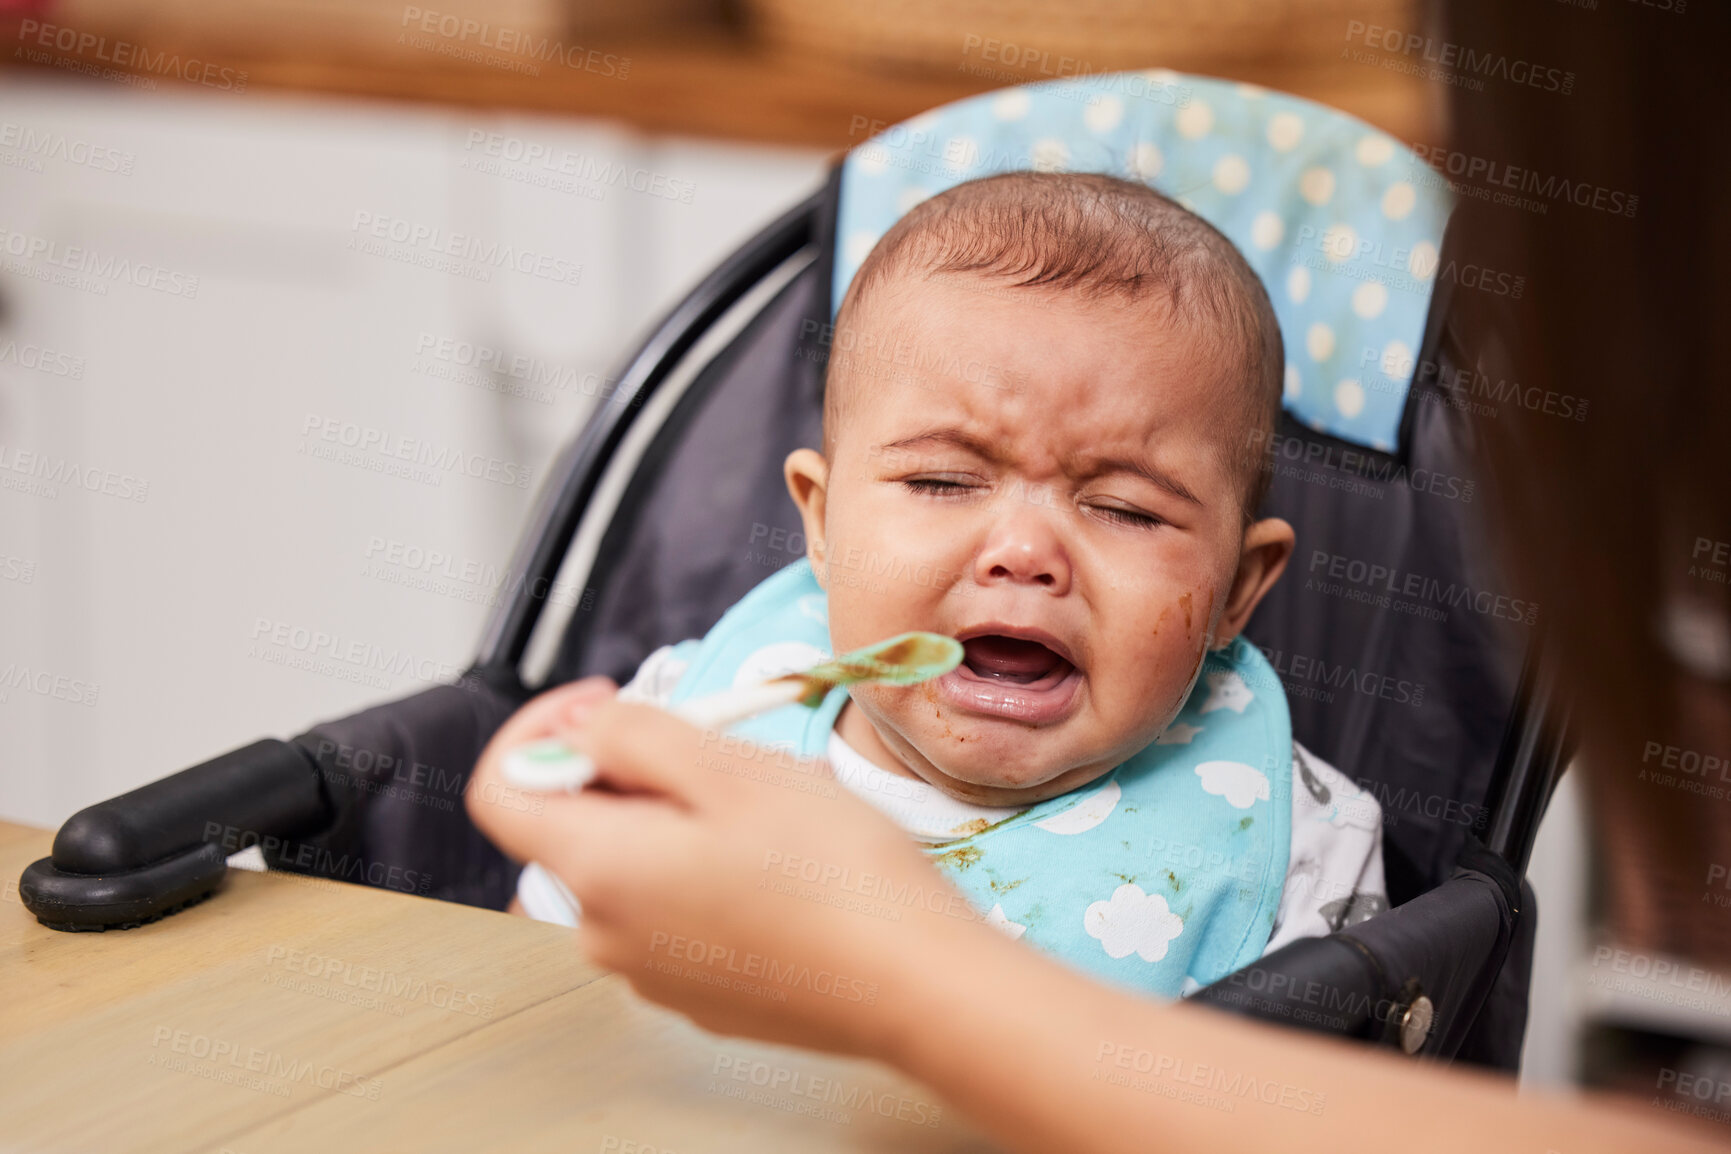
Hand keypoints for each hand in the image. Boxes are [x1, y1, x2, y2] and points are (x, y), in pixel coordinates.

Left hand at [475, 696, 992, 1057]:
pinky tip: (785, 864)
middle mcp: (604, 932)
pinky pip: (674, 907)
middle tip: (724, 748)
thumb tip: (578, 728)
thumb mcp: (730, 769)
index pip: (501, 789)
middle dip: (635, 768)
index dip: (542, 729)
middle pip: (576, 823)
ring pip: (634, 861)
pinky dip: (708, 866)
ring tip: (773, 807)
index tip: (607, 703)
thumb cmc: (834, 875)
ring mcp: (649, 970)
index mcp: (599, 869)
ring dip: (682, 815)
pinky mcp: (696, 992)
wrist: (914, 984)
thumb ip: (632, 736)